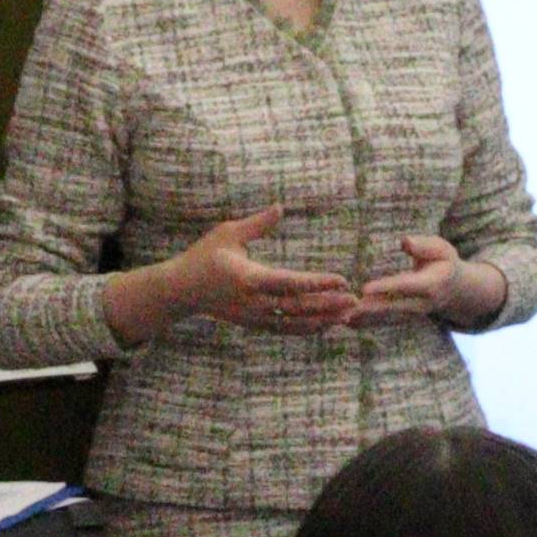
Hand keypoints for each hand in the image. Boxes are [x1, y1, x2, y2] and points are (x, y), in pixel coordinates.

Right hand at [155, 204, 357, 336]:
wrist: (181, 291)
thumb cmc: (204, 257)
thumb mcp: (228, 233)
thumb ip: (257, 224)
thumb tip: (280, 206)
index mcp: (249, 278)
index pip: (290, 283)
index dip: (318, 283)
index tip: (342, 280)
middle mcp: (254, 302)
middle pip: (298, 308)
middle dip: (328, 305)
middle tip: (355, 301)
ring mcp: (255, 317)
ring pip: (295, 324)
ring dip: (323, 321)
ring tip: (347, 316)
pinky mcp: (254, 324)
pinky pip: (285, 329)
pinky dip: (307, 328)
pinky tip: (326, 324)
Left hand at [351, 231, 503, 330]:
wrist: (457, 291)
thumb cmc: (444, 263)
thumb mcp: (442, 249)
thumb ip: (425, 246)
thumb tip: (405, 241)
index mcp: (431, 284)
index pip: (405, 286)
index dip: (385, 288)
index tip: (365, 289)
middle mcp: (422, 303)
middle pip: (392, 307)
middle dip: (369, 310)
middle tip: (346, 309)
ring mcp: (413, 314)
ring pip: (386, 319)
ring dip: (365, 320)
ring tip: (342, 318)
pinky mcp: (405, 319)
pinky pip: (384, 323)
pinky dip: (366, 324)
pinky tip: (347, 322)